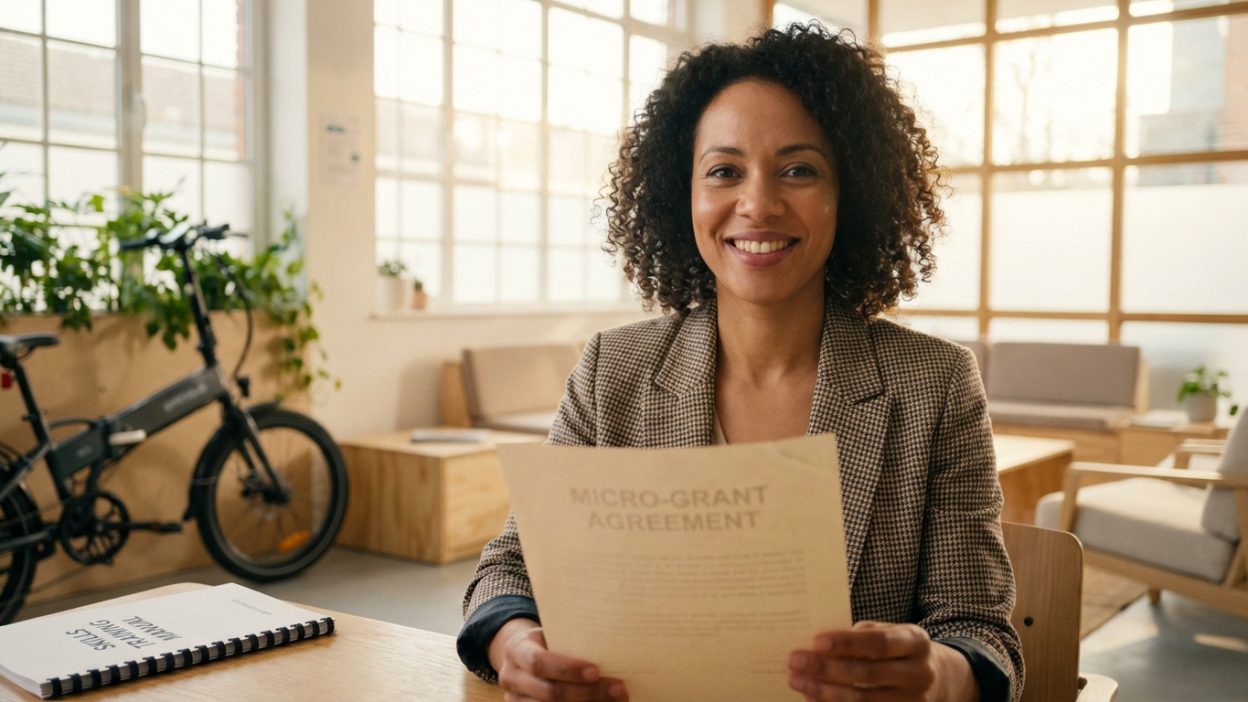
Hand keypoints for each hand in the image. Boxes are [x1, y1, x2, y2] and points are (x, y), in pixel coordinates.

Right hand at [489, 618, 628, 701]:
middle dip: (587, 693)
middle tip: (618, 690)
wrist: (521, 656)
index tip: (597, 671)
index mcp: (516, 649)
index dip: (568, 669)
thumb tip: (613, 648)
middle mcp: (510, 678)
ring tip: (615, 700)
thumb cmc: (546, 641)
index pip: (539, 662)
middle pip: (549, 693)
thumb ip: (571, 641)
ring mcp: (514, 700)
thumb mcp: (551, 633)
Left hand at [786, 621, 976, 701]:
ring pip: (862, 701)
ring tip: (797, 681)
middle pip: (867, 674)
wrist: (933, 677)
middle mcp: (919, 673)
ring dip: (824, 692)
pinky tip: (812, 698)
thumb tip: (818, 646)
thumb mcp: (886, 632)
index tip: (816, 641)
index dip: (847, 643)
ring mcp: (913, 701)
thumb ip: (859, 636)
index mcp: (916, 641)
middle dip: (826, 668)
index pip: (879, 643)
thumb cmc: (896, 648)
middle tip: (795, 661)